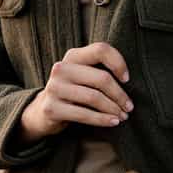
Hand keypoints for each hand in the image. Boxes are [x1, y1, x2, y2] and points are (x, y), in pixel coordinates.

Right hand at [19, 42, 133, 141]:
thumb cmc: (73, 90)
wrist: (42, 110)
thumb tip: (127, 80)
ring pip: (94, 98)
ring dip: (113, 109)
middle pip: (101, 78)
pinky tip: (113, 122)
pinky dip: (102, 119)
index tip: (127, 79)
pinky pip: (84, 114)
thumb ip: (99, 69)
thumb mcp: (83, 74)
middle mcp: (61, 68)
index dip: (118, 62)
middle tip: (129, 106)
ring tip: (123, 116)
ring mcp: (54, 88)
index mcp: (73, 55)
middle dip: (120, 94)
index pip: (101, 50)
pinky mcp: (52, 108)